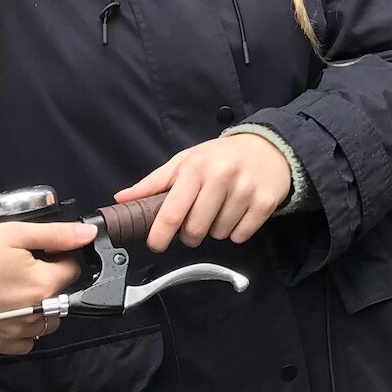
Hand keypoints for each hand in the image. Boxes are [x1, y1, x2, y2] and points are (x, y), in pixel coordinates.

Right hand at [0, 220, 94, 353]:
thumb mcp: (12, 233)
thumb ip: (55, 234)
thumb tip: (89, 234)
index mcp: (43, 284)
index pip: (72, 268)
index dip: (57, 256)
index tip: (38, 251)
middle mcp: (37, 314)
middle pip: (61, 295)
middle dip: (49, 281)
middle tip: (20, 268)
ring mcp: (18, 334)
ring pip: (48, 321)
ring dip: (41, 306)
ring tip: (13, 290)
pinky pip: (26, 342)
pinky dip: (24, 330)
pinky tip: (8, 313)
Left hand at [116, 134, 293, 252]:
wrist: (269, 147)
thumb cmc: (221, 156)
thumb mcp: (186, 161)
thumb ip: (154, 183)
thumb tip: (122, 200)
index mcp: (197, 167)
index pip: (173, 211)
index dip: (160, 235)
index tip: (156, 244)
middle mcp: (222, 176)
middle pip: (195, 229)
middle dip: (190, 235)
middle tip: (193, 224)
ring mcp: (246, 190)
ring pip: (219, 234)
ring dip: (215, 231)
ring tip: (219, 211)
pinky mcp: (265, 203)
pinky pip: (241, 235)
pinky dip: (236, 231)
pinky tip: (237, 214)